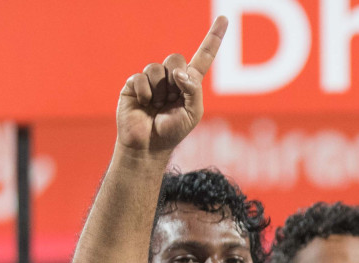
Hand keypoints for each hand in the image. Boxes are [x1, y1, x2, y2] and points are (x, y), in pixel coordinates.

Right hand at [116, 17, 225, 154]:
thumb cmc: (172, 132)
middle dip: (174, 78)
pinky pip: (141, 77)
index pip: (203, 56)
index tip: (224, 19)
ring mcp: (152, 80)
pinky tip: (143, 104)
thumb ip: (193, 90)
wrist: (148, 146)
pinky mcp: (133, 84)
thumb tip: (178, 73)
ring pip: (157, 68)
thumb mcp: (192, 113)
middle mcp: (171, 78)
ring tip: (156, 106)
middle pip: (176, 58)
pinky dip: (145, 93)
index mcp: (189, 83)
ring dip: (159, 90)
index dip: (213, 38)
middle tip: (170, 100)